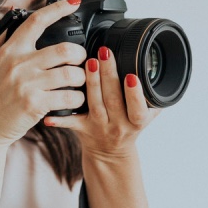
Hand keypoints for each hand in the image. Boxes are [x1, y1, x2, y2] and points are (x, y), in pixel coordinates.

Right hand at [0, 0, 87, 147]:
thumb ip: (5, 39)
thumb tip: (13, 11)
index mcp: (10, 51)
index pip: (36, 21)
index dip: (58, 9)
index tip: (73, 3)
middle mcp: (18, 64)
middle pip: (64, 49)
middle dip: (80, 54)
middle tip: (80, 60)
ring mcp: (26, 84)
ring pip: (71, 73)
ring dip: (81, 78)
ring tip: (79, 83)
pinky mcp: (34, 104)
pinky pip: (68, 97)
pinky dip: (77, 99)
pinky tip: (73, 101)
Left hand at [43, 46, 159, 157]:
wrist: (110, 154)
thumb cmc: (128, 127)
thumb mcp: (147, 115)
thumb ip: (153, 97)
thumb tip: (157, 70)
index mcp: (136, 121)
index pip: (138, 109)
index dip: (135, 94)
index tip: (132, 77)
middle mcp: (118, 125)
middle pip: (113, 99)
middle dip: (109, 75)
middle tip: (105, 53)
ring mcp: (98, 127)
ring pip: (94, 104)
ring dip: (91, 82)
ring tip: (88, 62)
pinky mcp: (82, 129)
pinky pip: (70, 123)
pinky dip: (60, 120)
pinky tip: (51, 115)